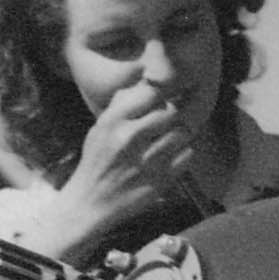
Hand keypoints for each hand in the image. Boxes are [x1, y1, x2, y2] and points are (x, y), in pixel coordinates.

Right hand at [57, 79, 200, 248]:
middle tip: (170, 121)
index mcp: (112, 122)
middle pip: (171, 112)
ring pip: (182, 133)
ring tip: (170, 138)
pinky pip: (187, 155)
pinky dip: (184, 152)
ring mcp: (146, 160)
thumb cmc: (97, 161)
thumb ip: (122, 105)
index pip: (151, 93)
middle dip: (174, 114)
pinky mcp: (161, 180)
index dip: (162, 94)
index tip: (164, 99)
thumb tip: (144, 77)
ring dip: (180, 133)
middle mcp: (129, 138)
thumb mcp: (100, 128)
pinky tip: (172, 155)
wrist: (91, 202)